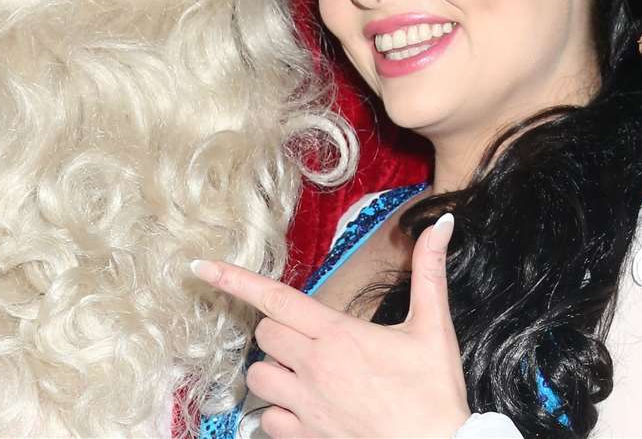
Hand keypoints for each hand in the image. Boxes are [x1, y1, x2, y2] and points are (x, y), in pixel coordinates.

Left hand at [193, 214, 469, 437]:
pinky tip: (303, 408)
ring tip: (305, 372)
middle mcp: (314, 368)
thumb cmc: (435, 395)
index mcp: (338, 335)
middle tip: (313, 337)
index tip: (201, 265)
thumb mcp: (433, 329)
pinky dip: (276, 412)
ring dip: (273, 369)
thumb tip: (440, 224)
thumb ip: (429, 273)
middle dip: (279, 329)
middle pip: (265, 333)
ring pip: (257, 376)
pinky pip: (267, 420)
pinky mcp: (307, 437)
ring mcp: (306, 405)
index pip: (275, 298)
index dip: (233, 279)